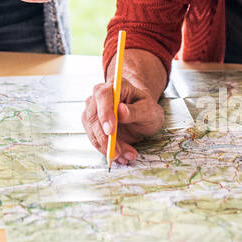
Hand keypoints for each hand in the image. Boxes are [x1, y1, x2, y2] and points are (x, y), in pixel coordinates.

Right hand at [81, 48, 167, 164]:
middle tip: (117, 152)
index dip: (104, 113)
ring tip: (125, 155)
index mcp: (116, 86)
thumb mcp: (150, 110)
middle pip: (93, 115)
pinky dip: (105, 149)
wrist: (142, 114)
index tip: (110, 130)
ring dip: (105, 146)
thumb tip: (121, 111)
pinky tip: (120, 155)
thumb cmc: (146, 108)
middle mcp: (100, 96)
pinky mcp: (92, 123)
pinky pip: (94, 138)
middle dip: (104, 137)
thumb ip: (136, 111)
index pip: (103, 95)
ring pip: (91, 129)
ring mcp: (93, 109)